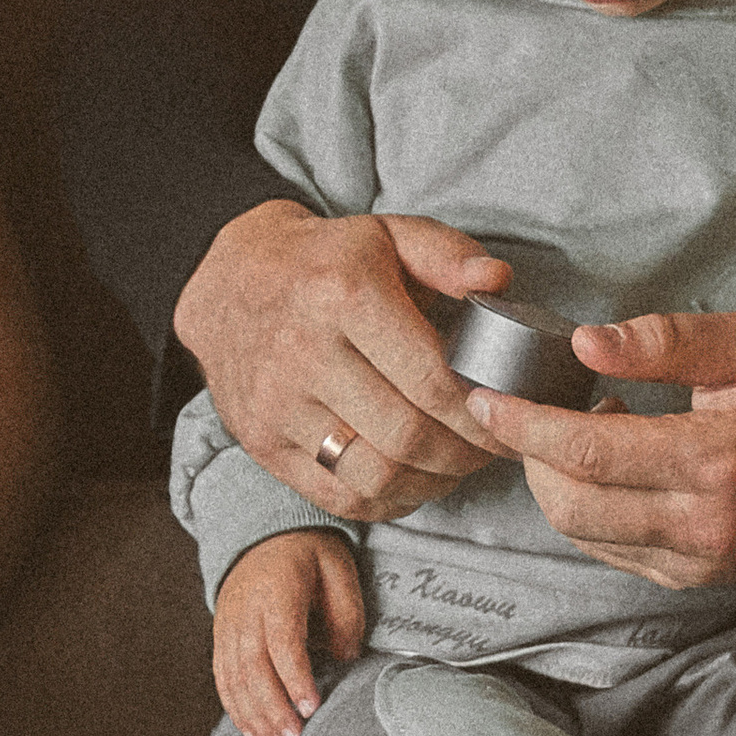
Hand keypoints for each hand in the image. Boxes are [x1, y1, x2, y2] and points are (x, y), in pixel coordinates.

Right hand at [173, 201, 512, 519]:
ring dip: (430, 481)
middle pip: (407, 436)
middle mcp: (304, 353)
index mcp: (343, 295)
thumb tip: (496, 281)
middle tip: (489, 446)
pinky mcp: (262, 442)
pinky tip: (410, 478)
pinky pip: (338, 496)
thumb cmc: (324, 262)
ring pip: (375, 476)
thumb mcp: (387, 235)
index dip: (481, 412)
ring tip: (453, 463)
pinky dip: (387, 500)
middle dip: (464, 452)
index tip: (506, 416)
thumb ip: (447, 254)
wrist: (229, 283)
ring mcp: (277, 404)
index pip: (430, 379)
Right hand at [213, 529, 367, 735]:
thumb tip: (345, 659)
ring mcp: (228, 624)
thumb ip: (346, 612)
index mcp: (277, 591)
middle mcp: (245, 610)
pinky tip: (251, 731)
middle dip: (272, 707)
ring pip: (233, 676)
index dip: (295, 678)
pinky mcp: (220, 635)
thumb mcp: (338, 568)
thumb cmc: (308, 553)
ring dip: (253, 714)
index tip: (311, 708)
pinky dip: (234, 706)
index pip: (282, 641)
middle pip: (253, 666)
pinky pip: (222, 676)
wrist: (263, 532)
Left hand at [469, 310, 735, 591]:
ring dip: (555, 484)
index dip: (526, 426)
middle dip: (530, 457)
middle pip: (572, 502)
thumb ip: (666, 342)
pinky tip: (606, 469)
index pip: (589, 449)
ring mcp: (696, 561)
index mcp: (713, 458)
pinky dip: (587, 512)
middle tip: (526, 412)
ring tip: (576, 432)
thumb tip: (586, 345)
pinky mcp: (692, 580)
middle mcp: (700, 522)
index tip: (488, 399)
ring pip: (584, 533)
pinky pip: (611, 552)